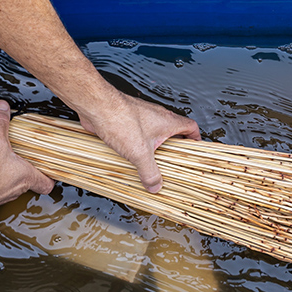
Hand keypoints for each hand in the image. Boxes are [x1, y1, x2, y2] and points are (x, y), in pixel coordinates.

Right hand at [0, 100, 54, 214]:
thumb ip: (1, 123)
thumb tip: (3, 108)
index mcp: (26, 177)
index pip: (47, 184)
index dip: (50, 176)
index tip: (48, 167)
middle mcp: (16, 189)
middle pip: (28, 180)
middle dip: (25, 166)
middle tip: (21, 153)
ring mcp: (0, 194)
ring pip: (10, 182)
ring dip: (6, 169)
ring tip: (0, 154)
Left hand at [78, 91, 200, 192]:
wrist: (96, 105)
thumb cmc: (120, 120)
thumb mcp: (140, 153)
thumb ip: (149, 172)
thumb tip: (155, 185)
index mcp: (167, 121)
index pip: (190, 126)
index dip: (195, 138)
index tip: (195, 149)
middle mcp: (156, 116)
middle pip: (173, 130)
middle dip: (173, 146)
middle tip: (171, 161)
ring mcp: (141, 116)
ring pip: (154, 131)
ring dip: (154, 145)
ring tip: (151, 161)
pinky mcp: (126, 118)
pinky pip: (137, 132)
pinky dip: (137, 143)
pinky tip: (129, 155)